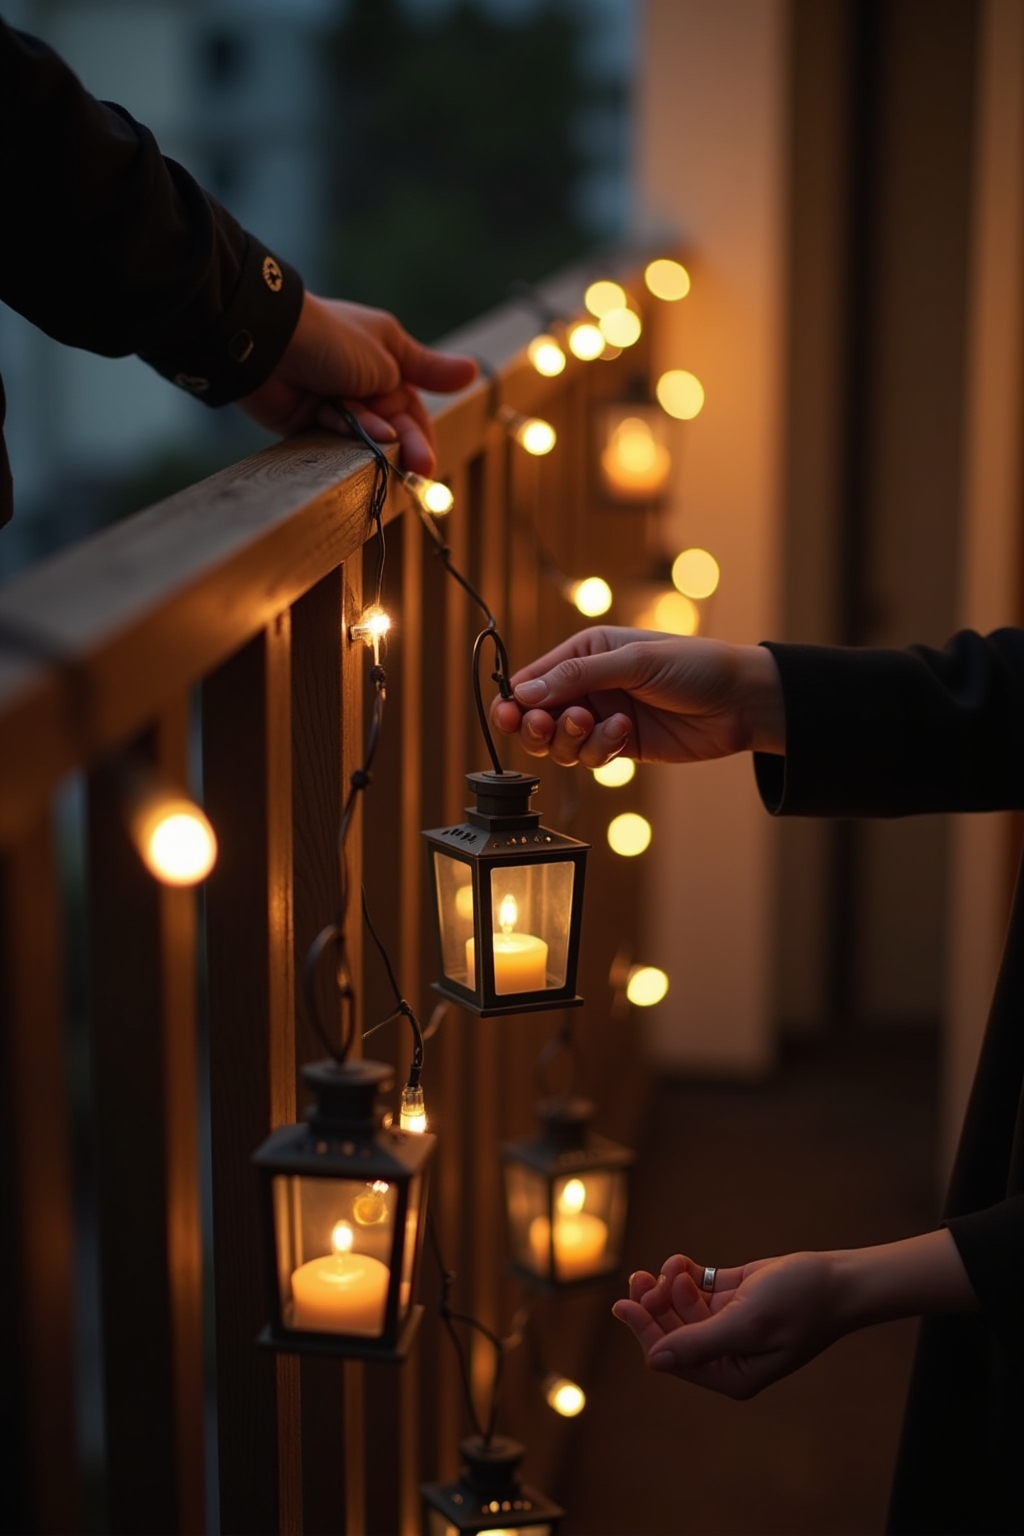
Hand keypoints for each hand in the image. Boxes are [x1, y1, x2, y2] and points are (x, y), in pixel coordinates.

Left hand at [239, 292, 476, 473]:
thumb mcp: (390, 353)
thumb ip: (429, 370)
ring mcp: (334, 399)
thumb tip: (472, 371)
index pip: (413, 404)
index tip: (429, 460)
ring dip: (375, 438)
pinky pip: (334, 433)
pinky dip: (343, 430)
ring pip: (364, 432)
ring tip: (383, 446)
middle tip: (418, 470)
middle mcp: (362, 378)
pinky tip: (349, 425)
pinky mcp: (307, 418)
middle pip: (393, 423)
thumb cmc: (334, 339)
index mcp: (385, 357)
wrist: (269, 341)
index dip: (422, 432)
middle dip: (405, 444)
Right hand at [490, 626, 784, 767]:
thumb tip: (523, 692)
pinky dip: (600, 750)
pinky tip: (625, 734)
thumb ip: (578, 677)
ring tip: (595, 724)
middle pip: (538, 715)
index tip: (510, 714)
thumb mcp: (634, 661)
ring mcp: (604, 717)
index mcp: (586, 652)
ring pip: (561, 743)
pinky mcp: (621, 746)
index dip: (515, 699)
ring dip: (571, 739)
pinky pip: (590, 758)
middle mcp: (589, 685)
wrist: (741, 701)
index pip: (533, 677)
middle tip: (546, 726)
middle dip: (537, 725)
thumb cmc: (694, 665)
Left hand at [612, 1251, 840, 1399]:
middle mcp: (727, 1353)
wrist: (837, 1278)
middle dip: (653, 1305)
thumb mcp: (747, 1323)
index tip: (623, 1304)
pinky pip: (695, 1287)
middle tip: (639, 1277)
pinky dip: (683, 1273)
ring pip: (680, 1307)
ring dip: (668, 1285)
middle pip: (672, 1332)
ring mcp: (728, 1323)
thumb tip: (654, 1362)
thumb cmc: (800, 1304)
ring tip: (672, 1266)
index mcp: (732, 1374)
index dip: (646, 1332)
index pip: (675, 1358)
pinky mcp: (732, 1296)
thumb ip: (700, 1342)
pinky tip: (680, 1261)